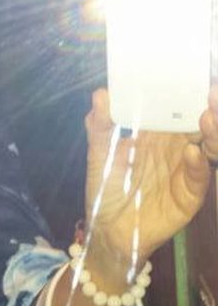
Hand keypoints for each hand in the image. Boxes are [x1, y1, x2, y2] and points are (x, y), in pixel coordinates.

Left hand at [83, 87, 217, 271]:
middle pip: (202, 122)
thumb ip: (100, 126)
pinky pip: (198, 177)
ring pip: (209, 145)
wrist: (108, 230)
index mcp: (158, 131)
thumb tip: (100, 94)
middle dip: (211, 106)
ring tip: (208, 116)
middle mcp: (177, 146)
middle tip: (213, 92)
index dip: (190, 91)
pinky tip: (193, 152)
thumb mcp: (99, 154)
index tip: (198, 75)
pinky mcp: (189, 195)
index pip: (180, 106)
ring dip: (213, 131)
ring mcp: (186, 169)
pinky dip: (197, 165)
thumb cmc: (106, 188)